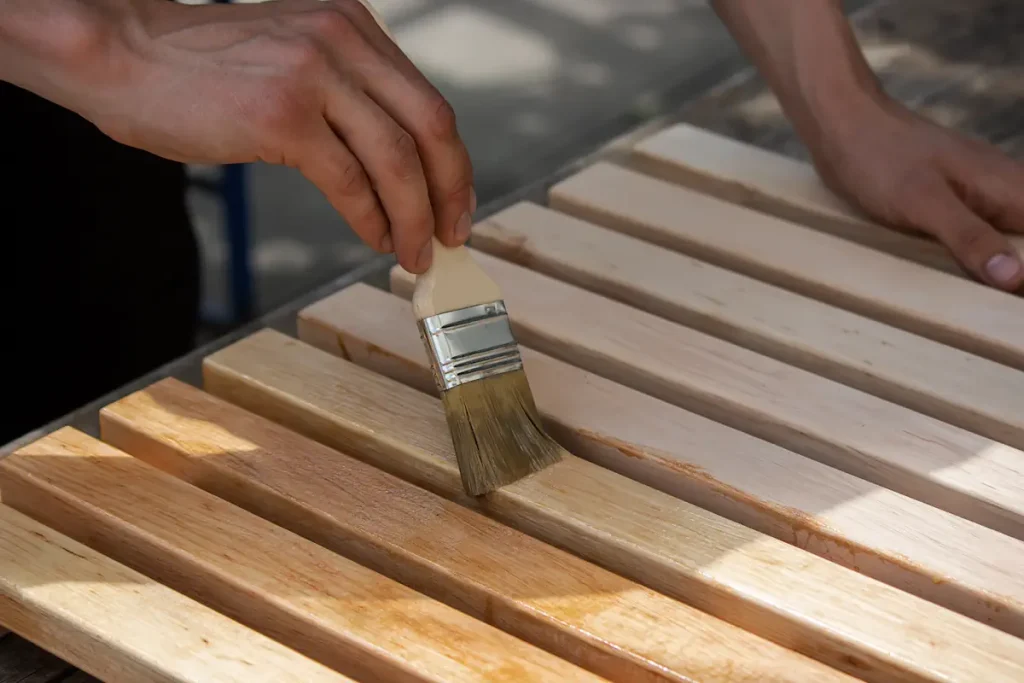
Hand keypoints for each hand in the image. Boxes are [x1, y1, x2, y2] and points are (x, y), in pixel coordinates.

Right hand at [75, 0, 474, 273]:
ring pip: (397, 159)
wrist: (120, 54)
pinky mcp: (282, 114)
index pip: (427, 101)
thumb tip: (395, 163)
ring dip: (414, 217)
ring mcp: (312, 74)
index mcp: (352, 24)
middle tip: (451, 235)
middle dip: (450, 192)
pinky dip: (371, 217)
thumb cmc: (198, 67)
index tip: (456, 202)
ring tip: (414, 252)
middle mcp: (342, 38)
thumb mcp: (293, 59)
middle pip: (432, 127)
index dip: (452, 163)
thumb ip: (346, 94)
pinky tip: (375, 238)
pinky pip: (350, 180)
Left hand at [808, 97, 1023, 290]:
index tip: (1016, 296)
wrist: (842, 123)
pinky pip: (976, 237)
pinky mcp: (949, 204)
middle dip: (1018, 273)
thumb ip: (970, 237)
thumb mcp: (924, 203)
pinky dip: (974, 259)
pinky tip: (962, 282)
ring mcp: (976, 197)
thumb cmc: (881, 158)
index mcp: (1010, 187)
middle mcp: (1002, 191)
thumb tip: (1016, 278)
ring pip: (1006, 240)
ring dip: (998, 269)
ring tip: (989, 305)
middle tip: (1002, 310)